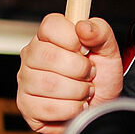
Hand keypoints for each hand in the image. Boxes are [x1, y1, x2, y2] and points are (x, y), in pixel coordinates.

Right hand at [16, 14, 123, 133]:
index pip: (50, 25)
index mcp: (49, 36)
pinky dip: (72, 108)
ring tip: (84, 90)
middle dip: (79, 68)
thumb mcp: (108, 51)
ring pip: (50, 84)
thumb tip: (83, 26)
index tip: (86, 49)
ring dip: (78, 90)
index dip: (72, 38)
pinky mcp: (27, 106)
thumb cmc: (101, 78)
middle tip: (89, 73)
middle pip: (49, 56)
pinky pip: (49, 107)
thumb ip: (100, 32)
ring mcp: (26, 81)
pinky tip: (76, 104)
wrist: (101, 108)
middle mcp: (32, 56)